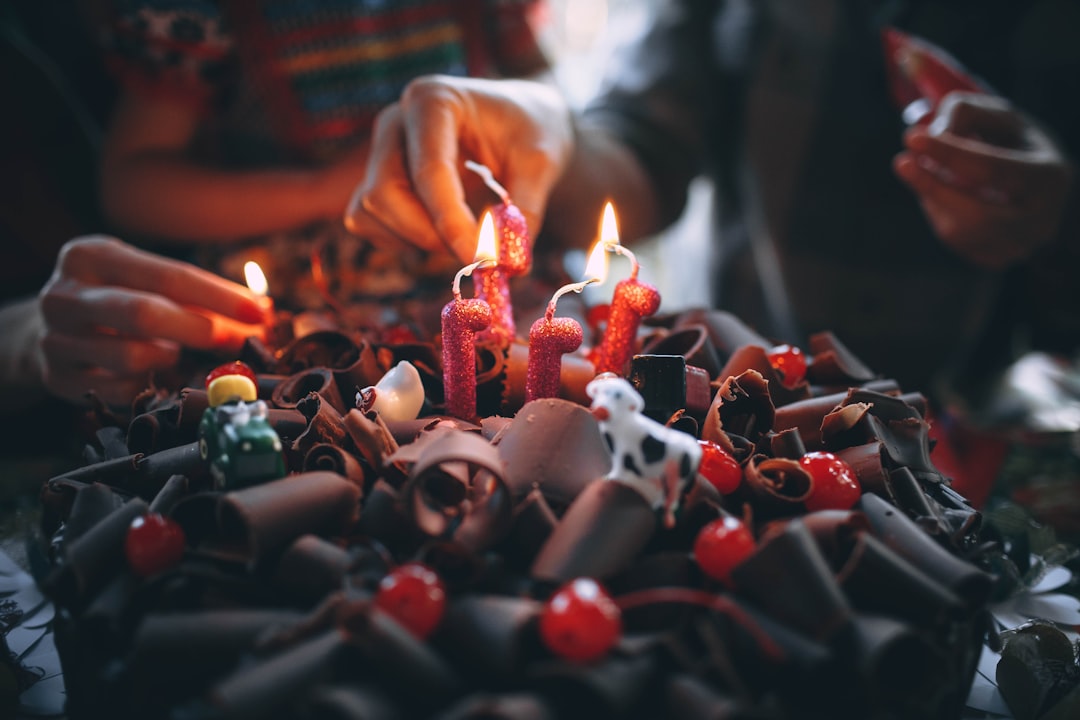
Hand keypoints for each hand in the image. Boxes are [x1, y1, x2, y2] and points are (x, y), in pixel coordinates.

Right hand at [37, 236, 267, 405]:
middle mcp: (64, 295)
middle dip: (201, 330)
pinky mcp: (57, 378)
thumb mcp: (146, 280)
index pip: (169, 276)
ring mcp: (54, 339)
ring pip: (133, 357)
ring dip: (169, 358)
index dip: (220, 297)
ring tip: (172, 350)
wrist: (47, 329)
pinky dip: (149, 384)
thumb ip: (199, 295)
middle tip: (237, 341)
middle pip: (144, 314)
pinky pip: (122, 389)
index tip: (260, 313)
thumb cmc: (117, 297)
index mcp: (90, 255)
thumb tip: (263, 314)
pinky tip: (151, 372)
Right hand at [352, 75, 573, 262]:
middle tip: (478, 250)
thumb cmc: (531, 131)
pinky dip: (404, 241)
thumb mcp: (543, 163)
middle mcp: (395, 121)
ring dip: (417, 239)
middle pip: (384, 193)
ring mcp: (380, 151)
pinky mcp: (375, 179)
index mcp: (434, 100)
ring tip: (467, 234)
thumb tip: (510, 261)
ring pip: (371, 212)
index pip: (429, 170)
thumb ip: (526, 209)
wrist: (521, 123)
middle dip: (429, 234)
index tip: (482, 257)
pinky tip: (443, 231)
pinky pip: (370, 224)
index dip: (451, 222)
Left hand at [893, 92, 1072, 268]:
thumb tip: (933, 135)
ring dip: (934, 200)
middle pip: (976, 213)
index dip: (950, 154)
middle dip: (933, 186)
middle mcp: (1041, 219)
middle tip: (902, 162)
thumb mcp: (996, 116)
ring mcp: (1021, 246)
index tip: (912, 138)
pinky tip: (944, 196)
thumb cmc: (1011, 143)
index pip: (993, 170)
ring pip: (959, 232)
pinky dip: (941, 216)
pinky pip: (955, 243)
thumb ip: (965, 112)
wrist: (1034, 184)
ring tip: (926, 174)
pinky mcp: (999, 259)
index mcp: (1050, 177)